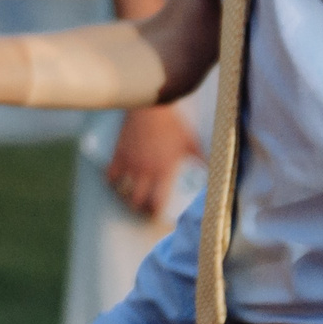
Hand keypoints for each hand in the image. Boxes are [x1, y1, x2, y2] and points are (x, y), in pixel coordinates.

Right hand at [107, 103, 199, 218]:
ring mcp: (130, 163)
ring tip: (128, 198)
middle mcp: (145, 171)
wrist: (151, 107)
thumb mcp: (190, 142)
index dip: (155, 213)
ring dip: (125, 198)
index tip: (157, 216)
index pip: (157, 202)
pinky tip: (114, 182)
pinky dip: (111, 181)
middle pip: (137, 201)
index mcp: (163, 172)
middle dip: (139, 209)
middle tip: (142, 209)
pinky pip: (110, 175)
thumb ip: (201, 158)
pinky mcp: (119, 154)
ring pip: (122, 191)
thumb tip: (212, 168)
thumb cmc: (173, 124)